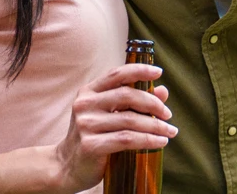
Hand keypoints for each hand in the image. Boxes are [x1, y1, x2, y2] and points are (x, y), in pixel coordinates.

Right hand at [51, 64, 176, 193]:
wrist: (67, 166)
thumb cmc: (93, 137)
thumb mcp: (109, 115)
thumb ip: (132, 102)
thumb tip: (163, 91)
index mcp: (88, 91)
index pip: (116, 74)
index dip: (139, 70)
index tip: (158, 72)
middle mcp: (85, 104)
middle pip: (127, 96)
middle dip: (153, 104)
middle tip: (168, 114)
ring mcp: (86, 125)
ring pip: (130, 120)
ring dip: (155, 125)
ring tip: (169, 131)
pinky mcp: (90, 145)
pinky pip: (127, 139)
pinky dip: (148, 140)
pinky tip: (160, 142)